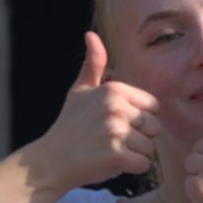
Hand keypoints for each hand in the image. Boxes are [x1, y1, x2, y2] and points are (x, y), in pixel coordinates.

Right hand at [22, 33, 161, 191]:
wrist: (49, 161)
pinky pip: (143, 164)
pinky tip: (110, 163)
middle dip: (137, 138)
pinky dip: (130, 168)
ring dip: (133, 154)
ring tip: (107, 151)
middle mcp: (116, 107)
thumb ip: (93, 65)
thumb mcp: (79, 91)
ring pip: (149, 148)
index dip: (137, 118)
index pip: (152, 107)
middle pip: (154, 128)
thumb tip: (91, 34)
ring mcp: (116, 132)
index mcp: (114, 89)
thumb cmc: (68, 126)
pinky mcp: (116, 156)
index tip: (114, 124)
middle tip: (110, 140)